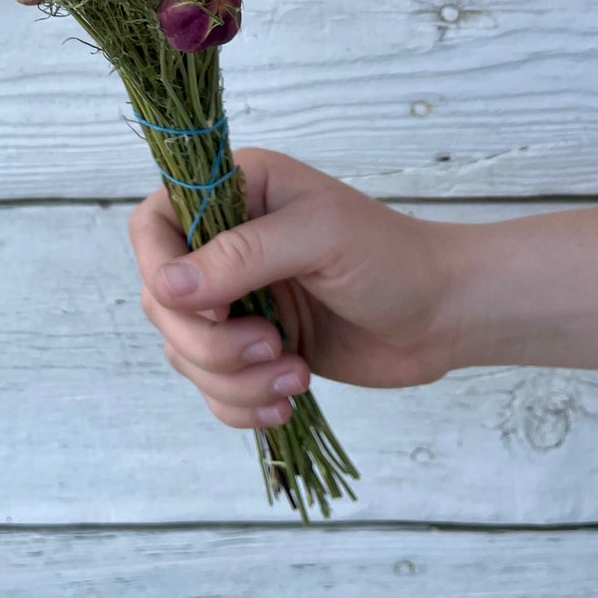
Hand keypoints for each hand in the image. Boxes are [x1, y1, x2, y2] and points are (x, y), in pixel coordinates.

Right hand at [128, 146, 464, 431]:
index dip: (159, 270)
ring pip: (184, 352)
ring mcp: (237, 300)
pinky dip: (240, 405)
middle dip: (209, 341)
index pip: (153, 226)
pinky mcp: (253, 350)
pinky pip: (212, 387)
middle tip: (271, 347)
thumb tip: (166, 285)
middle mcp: (225, 245)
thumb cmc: (392, 258)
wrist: (444, 315)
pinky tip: (288, 400)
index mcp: (235, 193)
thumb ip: (243, 255)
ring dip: (232, 379)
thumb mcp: (321, 237)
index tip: (207, 307)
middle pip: (161, 302)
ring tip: (295, 376)